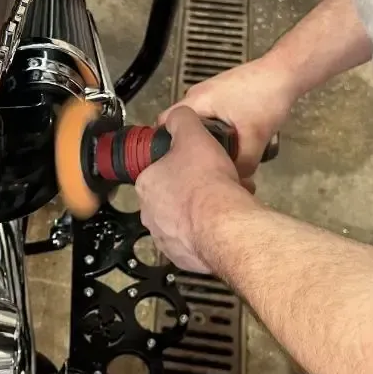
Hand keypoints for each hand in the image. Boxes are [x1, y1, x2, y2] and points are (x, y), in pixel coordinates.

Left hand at [135, 107, 258, 273]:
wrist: (224, 224)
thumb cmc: (206, 181)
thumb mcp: (194, 135)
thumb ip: (182, 121)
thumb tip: (178, 116)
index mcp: (146, 184)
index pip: (157, 171)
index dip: (181, 165)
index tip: (198, 165)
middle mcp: (149, 214)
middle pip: (172, 197)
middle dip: (194, 190)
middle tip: (217, 183)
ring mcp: (164, 238)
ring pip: (184, 221)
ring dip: (202, 213)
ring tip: (226, 203)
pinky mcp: (181, 257)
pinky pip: (195, 242)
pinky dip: (208, 234)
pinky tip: (224, 224)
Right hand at [160, 58, 296, 177]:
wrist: (286, 73)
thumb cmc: (266, 98)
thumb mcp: (255, 137)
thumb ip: (242, 165)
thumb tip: (234, 183)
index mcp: (195, 101)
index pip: (163, 123)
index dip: (164, 147)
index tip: (173, 167)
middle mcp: (197, 95)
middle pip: (182, 127)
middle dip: (186, 148)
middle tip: (195, 170)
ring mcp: (210, 93)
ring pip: (198, 124)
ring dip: (204, 141)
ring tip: (213, 161)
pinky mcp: (223, 95)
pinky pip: (210, 119)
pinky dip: (216, 133)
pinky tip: (229, 146)